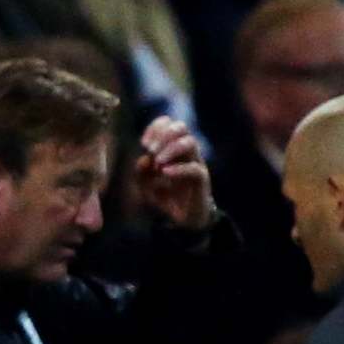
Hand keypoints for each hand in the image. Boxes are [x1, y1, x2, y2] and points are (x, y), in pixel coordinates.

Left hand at [133, 117, 212, 231]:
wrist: (183, 220)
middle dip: (164, 134)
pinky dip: (178, 169)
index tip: (143, 144)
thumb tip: (144, 158)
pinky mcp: (202, 179)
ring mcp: (196, 163)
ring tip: (158, 163)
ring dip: (171, 148)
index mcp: (173, 147)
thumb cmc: (165, 198)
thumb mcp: (145, 185)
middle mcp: (186, 152)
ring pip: (190, 142)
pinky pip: (194, 168)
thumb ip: (141, 172)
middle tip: (150, 150)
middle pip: (181, 127)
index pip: (167, 123)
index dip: (155, 128)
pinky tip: (165, 173)